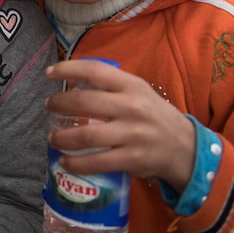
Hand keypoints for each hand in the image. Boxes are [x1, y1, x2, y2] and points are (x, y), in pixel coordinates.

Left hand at [45, 60, 195, 192]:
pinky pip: (97, 162)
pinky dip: (76, 163)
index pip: (95, 71)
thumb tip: (72, 81)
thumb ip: (110, 86)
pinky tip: (65, 161)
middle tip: (49, 106)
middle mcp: (132, 107)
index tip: (50, 72)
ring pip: (86, 135)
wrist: (185, 146)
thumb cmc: (153, 115)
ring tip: (52, 137)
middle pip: (85, 102)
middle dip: (59, 104)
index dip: (68, 69)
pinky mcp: (132, 159)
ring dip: (62, 137)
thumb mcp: (138, 91)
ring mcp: (132, 134)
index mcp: (132, 85)